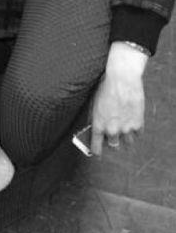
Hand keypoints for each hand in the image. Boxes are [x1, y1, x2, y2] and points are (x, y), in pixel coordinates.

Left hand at [90, 41, 146, 155]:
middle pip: (113, 145)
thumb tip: (95, 129)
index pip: (96, 146)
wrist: (122, 80)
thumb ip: (96, 119)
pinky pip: (137, 134)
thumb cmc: (105, 89)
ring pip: (127, 142)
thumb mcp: (94, 105)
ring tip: (124, 128)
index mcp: (98, 125)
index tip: (97, 152)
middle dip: (112, 141)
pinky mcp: (138, 124)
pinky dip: (135, 130)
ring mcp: (126, 128)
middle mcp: (112, 130)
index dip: (96, 150)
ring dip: (125, 137)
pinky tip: (132, 122)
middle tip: (112, 135)